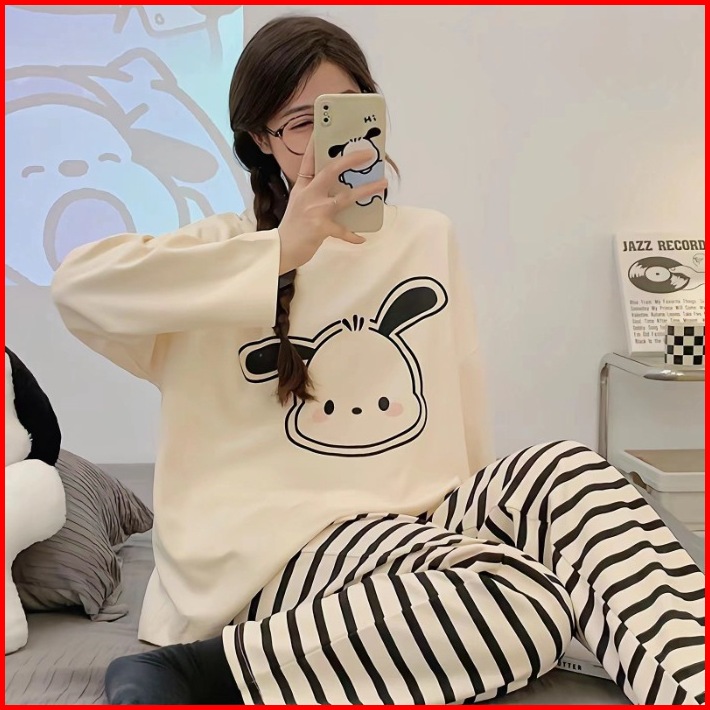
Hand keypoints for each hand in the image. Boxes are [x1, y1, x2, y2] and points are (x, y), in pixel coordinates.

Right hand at [277, 136, 387, 273]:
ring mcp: (315, 210)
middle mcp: (308, 195)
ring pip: (345, 197)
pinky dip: (352, 236)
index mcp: (302, 187)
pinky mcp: (320, 227)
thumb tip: (340, 188)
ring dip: (366, 191)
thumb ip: (315, 194)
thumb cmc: (293, 228)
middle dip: (351, 160)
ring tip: (383, 185)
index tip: (322, 127)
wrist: (281, 249)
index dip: (316, 144)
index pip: (309, 160)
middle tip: (368, 154)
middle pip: (331, 171)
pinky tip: (362, 238)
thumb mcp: (299, 204)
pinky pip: (343, 230)